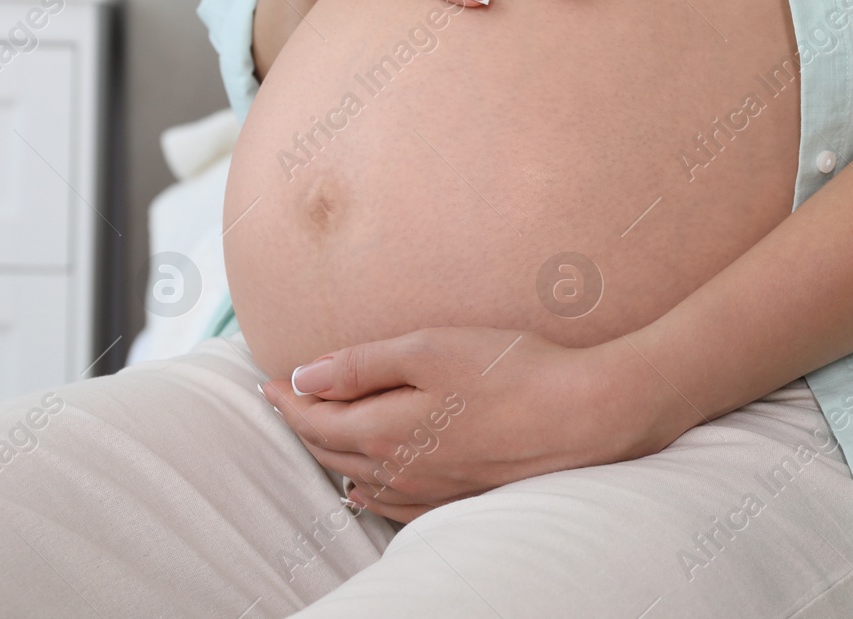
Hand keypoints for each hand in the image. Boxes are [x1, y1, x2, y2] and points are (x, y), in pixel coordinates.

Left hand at [257, 327, 662, 521]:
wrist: (584, 414)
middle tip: (282, 400)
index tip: (267, 381)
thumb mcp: (427, 348)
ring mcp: (430, 490)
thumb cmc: (509, 369)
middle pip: (332, 449)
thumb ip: (360, 365)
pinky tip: (364, 483)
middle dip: (302, 424)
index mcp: (385, 428)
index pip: (316, 418)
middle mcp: (400, 468)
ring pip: (360, 477)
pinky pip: (393, 503)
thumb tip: (304, 376)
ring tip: (315, 432)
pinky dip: (368, 488)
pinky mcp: (458, 499)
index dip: (287, 398)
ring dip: (331, 454)